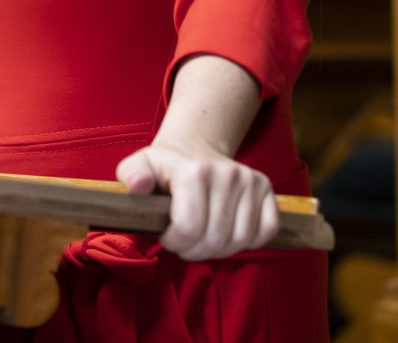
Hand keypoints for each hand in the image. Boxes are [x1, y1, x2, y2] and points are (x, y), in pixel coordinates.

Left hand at [116, 139, 278, 260]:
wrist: (194, 147)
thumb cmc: (164, 165)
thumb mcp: (139, 165)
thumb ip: (131, 175)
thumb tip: (138, 185)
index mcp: (194, 171)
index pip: (189, 228)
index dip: (175, 242)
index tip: (167, 237)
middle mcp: (227, 173)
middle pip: (216, 239)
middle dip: (195, 251)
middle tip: (184, 245)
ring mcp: (250, 180)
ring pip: (241, 240)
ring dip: (219, 251)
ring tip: (202, 241)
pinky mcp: (265, 188)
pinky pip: (266, 230)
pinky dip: (248, 242)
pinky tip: (228, 234)